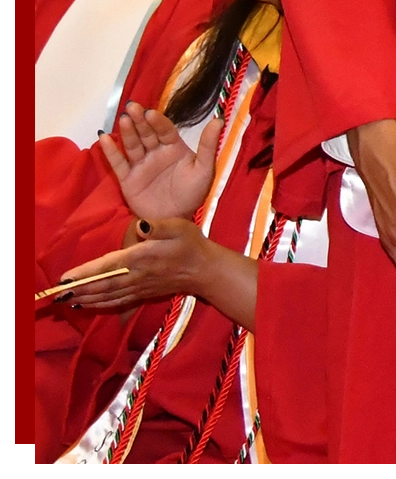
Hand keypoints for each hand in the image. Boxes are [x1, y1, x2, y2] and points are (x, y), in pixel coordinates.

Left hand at [57, 218, 214, 312]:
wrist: (205, 270)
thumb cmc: (191, 244)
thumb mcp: (178, 227)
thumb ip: (158, 226)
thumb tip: (139, 225)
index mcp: (142, 257)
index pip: (108, 266)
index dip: (86, 273)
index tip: (65, 278)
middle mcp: (136, 275)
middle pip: (102, 285)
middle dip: (78, 289)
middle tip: (56, 294)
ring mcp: (138, 287)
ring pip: (106, 296)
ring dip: (84, 299)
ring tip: (65, 300)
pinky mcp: (141, 294)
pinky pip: (115, 302)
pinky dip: (98, 304)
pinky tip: (86, 305)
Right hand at [98, 102, 218, 220]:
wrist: (176, 220)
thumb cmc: (192, 193)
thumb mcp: (204, 169)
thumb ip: (208, 145)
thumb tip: (219, 119)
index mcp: (174, 148)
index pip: (165, 130)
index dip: (158, 121)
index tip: (151, 112)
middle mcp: (156, 153)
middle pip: (146, 133)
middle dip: (139, 120)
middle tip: (132, 106)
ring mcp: (141, 165)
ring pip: (132, 145)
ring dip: (127, 132)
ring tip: (122, 119)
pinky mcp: (128, 179)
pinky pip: (118, 164)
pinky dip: (111, 151)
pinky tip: (103, 138)